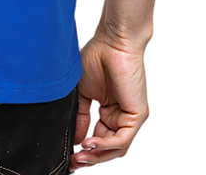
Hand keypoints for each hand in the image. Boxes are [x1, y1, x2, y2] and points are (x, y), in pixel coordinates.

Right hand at [68, 35, 149, 168]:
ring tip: (80, 156)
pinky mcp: (137, 115)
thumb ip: (81, 116)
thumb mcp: (83, 92)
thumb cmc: (97, 57)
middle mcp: (121, 116)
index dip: (84, 150)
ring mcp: (130, 117)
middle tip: (73, 162)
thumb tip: (75, 139)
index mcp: (109, 111)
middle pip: (107, 148)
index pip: (98, 139)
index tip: (68, 156)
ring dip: (97, 155)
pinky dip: (105, 145)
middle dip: (90, 158)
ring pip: (116, 148)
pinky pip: (122, 139)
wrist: (112, 41)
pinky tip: (89, 143)